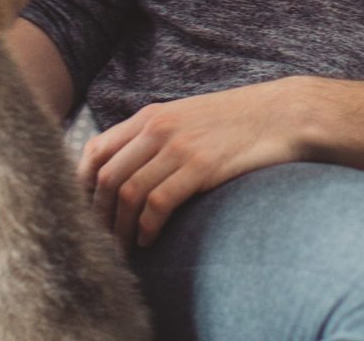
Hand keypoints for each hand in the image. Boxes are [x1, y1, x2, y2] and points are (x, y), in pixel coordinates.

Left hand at [78, 79, 309, 248]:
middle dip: (99, 216)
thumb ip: (156, 138)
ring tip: (124, 249)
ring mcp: (178, 147)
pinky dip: (147, 229)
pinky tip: (150, 241)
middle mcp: (158, 128)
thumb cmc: (236, 122)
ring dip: (120, 229)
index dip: (82, 185)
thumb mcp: (187, 119)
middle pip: (106, 177)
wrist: (282, 114)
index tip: (84, 212)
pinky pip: (158, 204)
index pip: (96, 150)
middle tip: (102, 241)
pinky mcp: (200, 167)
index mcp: (151, 116)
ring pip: (127, 193)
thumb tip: (128, 171)